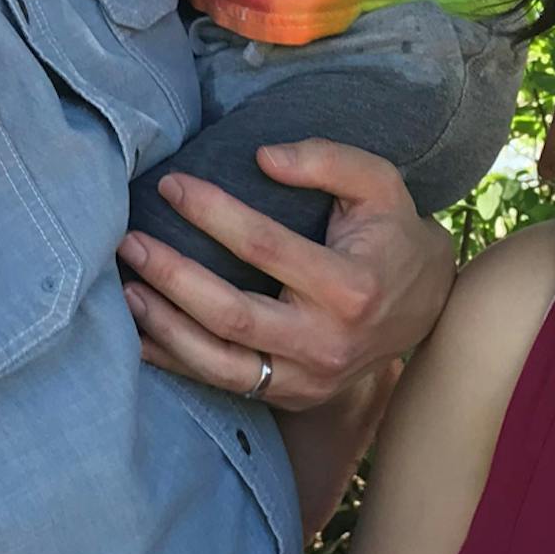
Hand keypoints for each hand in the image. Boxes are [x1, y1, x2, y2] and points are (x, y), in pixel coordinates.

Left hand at [119, 139, 454, 408]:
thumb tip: (262, 157)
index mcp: (350, 285)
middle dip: (172, 277)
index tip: (172, 185)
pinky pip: (224, 384)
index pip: (264, 246)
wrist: (429, 306)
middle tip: (130, 242)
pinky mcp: (294, 396)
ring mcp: (310, 379)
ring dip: (164, 326)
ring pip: (220, 363)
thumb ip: (327, 160)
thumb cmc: (392, 235)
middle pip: (231, 314)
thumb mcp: (379, 184)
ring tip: (125, 288)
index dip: (212, 213)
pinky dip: (177, 361)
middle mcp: (328, 341)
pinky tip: (142, 333)